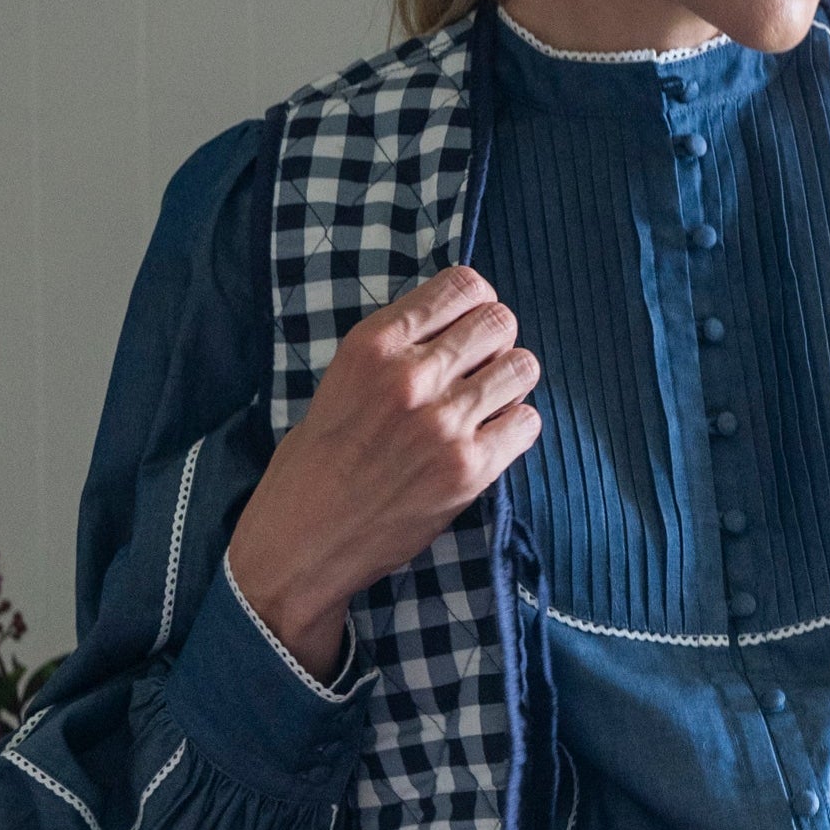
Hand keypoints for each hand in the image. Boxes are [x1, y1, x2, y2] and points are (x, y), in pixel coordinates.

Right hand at [227, 267, 541, 676]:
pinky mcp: (469, 469)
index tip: (470, 323)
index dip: (477, 302)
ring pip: (523, 367)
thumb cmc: (315, 464)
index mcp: (373, 346)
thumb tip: (459, 324)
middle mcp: (410, 377)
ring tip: (487, 404)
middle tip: (481, 368)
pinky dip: (515, 428)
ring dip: (511, 383)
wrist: (301, 543)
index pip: (463, 286)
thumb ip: (398, 350)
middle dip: (497, 341)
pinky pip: (527, 422)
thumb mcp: (341, 381)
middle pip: (500, 322)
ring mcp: (443, 424)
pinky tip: (489, 441)